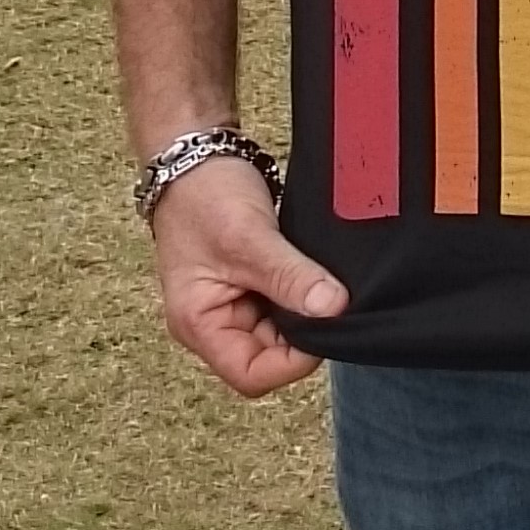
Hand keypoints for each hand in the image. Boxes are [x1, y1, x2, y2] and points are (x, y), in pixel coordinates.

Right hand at [149, 158, 348, 396]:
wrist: (195, 154)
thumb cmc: (204, 195)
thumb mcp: (250, 238)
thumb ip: (291, 277)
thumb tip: (334, 310)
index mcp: (198, 325)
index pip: (251, 375)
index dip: (292, 362)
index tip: (322, 324)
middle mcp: (214, 323)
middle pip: (270, 357)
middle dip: (302, 332)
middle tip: (327, 295)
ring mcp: (232, 305)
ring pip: (282, 331)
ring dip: (304, 310)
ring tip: (317, 278)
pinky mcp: (251, 285)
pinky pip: (284, 304)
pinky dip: (302, 292)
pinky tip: (312, 272)